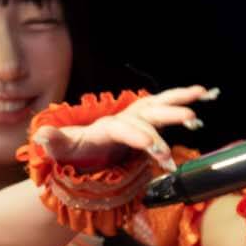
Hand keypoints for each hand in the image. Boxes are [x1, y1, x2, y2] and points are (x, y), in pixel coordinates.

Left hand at [31, 85, 215, 172]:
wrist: (83, 151)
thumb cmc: (73, 151)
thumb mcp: (61, 148)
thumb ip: (54, 142)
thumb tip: (41, 135)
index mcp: (106, 128)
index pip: (125, 129)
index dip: (139, 136)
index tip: (153, 148)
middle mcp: (124, 118)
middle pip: (147, 113)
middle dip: (167, 115)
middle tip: (189, 119)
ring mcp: (137, 119)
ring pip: (159, 105)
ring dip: (179, 100)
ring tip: (202, 94)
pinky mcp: (148, 124)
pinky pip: (167, 111)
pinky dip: (184, 103)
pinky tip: (204, 100)